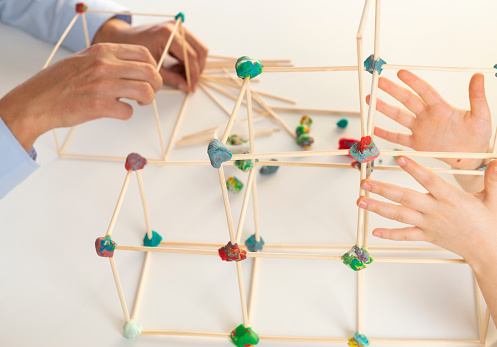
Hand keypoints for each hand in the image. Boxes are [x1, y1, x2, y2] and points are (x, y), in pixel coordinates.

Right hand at [0, 43, 161, 151]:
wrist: (36, 101)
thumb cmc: (60, 82)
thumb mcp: (84, 59)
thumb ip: (109, 60)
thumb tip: (136, 67)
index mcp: (102, 51)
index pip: (144, 54)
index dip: (152, 68)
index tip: (148, 77)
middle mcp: (104, 65)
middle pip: (150, 73)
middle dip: (156, 85)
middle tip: (149, 94)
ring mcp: (103, 86)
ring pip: (146, 92)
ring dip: (147, 100)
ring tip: (138, 103)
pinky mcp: (99, 106)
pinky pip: (128, 112)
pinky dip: (126, 114)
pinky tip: (115, 111)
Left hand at [93, 18, 207, 91]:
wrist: (122, 38)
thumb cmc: (132, 51)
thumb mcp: (152, 68)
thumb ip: (171, 78)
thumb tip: (185, 87)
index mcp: (167, 34)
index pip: (190, 56)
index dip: (193, 74)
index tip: (192, 86)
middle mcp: (175, 28)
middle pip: (200, 51)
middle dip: (197, 70)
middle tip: (190, 83)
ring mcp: (178, 28)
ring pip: (199, 48)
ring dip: (194, 65)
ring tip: (179, 74)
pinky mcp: (178, 31)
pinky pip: (193, 47)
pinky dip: (189, 60)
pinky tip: (176, 68)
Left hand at [357, 156, 496, 265]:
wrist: (487, 250)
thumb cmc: (489, 223)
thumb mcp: (494, 199)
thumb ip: (493, 179)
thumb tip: (496, 162)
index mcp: (450, 198)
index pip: (428, 180)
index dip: (414, 169)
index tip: (398, 158)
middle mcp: (435, 210)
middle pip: (404, 197)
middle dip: (382, 189)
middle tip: (365, 182)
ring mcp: (428, 224)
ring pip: (399, 215)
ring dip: (378, 207)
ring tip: (361, 201)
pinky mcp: (426, 236)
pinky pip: (405, 235)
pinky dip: (389, 234)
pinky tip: (375, 230)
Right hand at [368, 70, 491, 168]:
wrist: (473, 157)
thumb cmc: (478, 135)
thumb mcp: (481, 115)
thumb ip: (477, 97)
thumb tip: (478, 76)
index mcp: (441, 108)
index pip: (424, 91)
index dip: (413, 82)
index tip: (401, 73)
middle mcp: (428, 116)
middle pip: (407, 100)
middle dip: (392, 90)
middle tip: (379, 82)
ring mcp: (421, 129)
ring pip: (399, 116)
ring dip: (384, 108)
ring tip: (371, 100)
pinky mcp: (417, 143)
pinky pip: (399, 138)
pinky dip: (386, 134)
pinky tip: (374, 129)